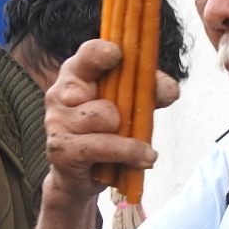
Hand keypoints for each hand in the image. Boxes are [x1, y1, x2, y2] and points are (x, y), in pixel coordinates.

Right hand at [43, 41, 180, 201]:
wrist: (82, 177)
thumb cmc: (107, 134)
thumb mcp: (133, 107)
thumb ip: (151, 92)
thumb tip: (171, 90)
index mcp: (77, 75)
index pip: (87, 54)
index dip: (101, 51)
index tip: (117, 53)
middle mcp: (61, 93)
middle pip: (107, 88)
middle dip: (128, 106)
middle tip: (127, 122)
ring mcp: (57, 121)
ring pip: (106, 117)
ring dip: (128, 135)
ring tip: (134, 147)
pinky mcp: (61, 149)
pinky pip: (104, 146)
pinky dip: (129, 153)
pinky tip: (142, 159)